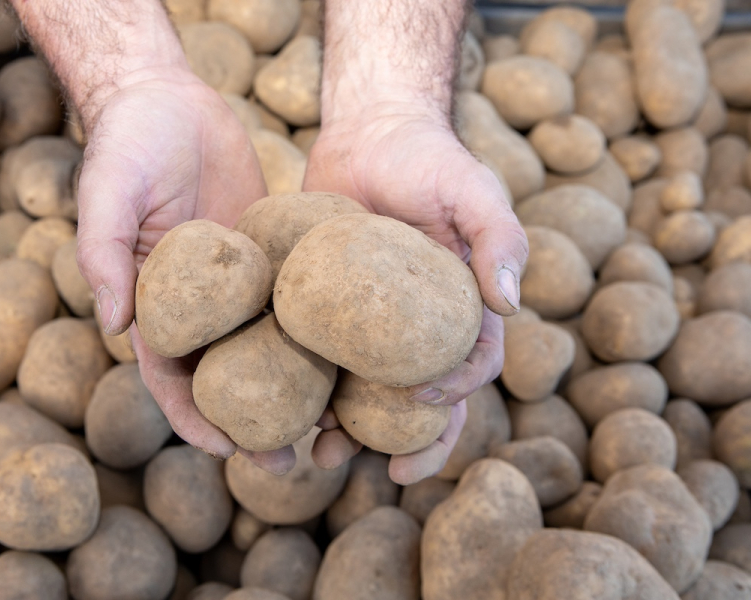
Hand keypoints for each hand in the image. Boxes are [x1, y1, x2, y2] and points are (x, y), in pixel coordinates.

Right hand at [75, 71, 295, 474]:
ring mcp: (241, 282)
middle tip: (291, 464)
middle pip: (228, 377)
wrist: (167, 98)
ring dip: (297, 392)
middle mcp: (201, 304)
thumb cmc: (124, 146)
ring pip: (270, 349)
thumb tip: (114, 326)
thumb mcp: (105, 196)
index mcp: (154, 305)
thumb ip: (104, 257)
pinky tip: (354, 358)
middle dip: (254, 424)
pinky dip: (320, 333)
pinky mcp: (274, 253)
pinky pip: (298, 299)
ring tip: (333, 429)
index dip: (193, 417)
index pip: (170, 376)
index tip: (226, 451)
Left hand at [302, 109, 527, 484]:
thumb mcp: (473, 190)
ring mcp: (370, 322)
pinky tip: (289, 407)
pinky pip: (320, 356)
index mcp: (460, 309)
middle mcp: (416, 326)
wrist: (370, 132)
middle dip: (411, 439)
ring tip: (324, 452)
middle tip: (389, 472)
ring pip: (367, 390)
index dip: (456, 392)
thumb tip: (512, 307)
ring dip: (353, 427)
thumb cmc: (430, 158)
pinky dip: (309, 386)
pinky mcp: (327, 307)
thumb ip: (498, 240)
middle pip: (421, 398)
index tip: (423, 401)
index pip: (472, 365)